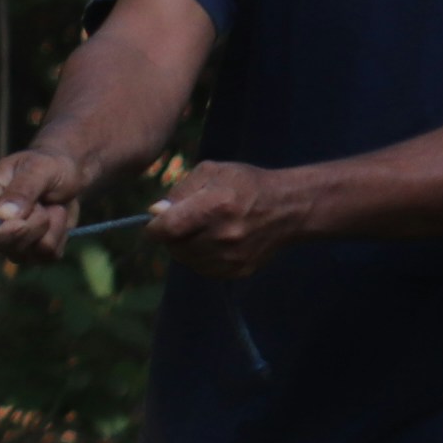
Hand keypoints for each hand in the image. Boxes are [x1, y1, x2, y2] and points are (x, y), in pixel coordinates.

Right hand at [0, 145, 89, 260]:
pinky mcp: (30, 249)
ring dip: (49, 230)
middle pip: (1, 243)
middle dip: (32, 227)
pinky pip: (45, 255)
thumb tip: (3, 215)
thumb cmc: (49, 164)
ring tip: (51, 207)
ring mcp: (8, 238)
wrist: (69, 174)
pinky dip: (60, 236)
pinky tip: (57, 219)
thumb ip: (22, 190)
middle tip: (44, 204)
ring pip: (25, 252)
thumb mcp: (40, 169)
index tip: (22, 224)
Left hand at [146, 161, 301, 279]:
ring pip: (187, 259)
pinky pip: (203, 269)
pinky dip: (200, 258)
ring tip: (201, 230)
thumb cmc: (245, 184)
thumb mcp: (211, 172)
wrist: (288, 207)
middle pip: (175, 246)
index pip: (168, 228)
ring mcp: (233, 256)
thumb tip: (155, 212)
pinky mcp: (239, 270)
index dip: (154, 228)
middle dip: (171, 235)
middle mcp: (225, 235)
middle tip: (185, 222)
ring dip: (185, 247)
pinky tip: (213, 242)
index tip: (155, 223)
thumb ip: (179, 191)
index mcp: (217, 206)